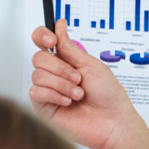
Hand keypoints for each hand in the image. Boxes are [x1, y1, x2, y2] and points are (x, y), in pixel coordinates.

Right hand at [27, 20, 148, 148]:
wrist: (112, 122)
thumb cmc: (108, 96)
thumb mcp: (90, 64)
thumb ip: (68, 47)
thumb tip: (59, 26)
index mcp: (66, 61)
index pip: (42, 42)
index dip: (42, 36)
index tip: (52, 40)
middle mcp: (55, 75)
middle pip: (38, 58)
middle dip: (60, 67)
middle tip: (78, 78)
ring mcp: (48, 91)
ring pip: (38, 75)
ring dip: (62, 83)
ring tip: (78, 94)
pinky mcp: (44, 107)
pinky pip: (36, 92)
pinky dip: (54, 94)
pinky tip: (68, 102)